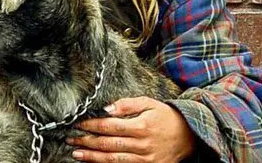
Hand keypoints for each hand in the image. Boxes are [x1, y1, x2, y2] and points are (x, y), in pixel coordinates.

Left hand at [66, 97, 195, 161]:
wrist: (190, 135)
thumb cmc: (166, 116)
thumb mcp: (149, 103)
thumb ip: (126, 104)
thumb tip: (106, 108)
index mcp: (141, 126)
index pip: (109, 126)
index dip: (91, 126)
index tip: (78, 124)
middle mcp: (143, 145)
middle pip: (108, 145)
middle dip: (86, 142)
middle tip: (70, 140)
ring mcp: (146, 160)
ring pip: (114, 160)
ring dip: (93, 157)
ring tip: (77, 154)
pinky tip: (95, 162)